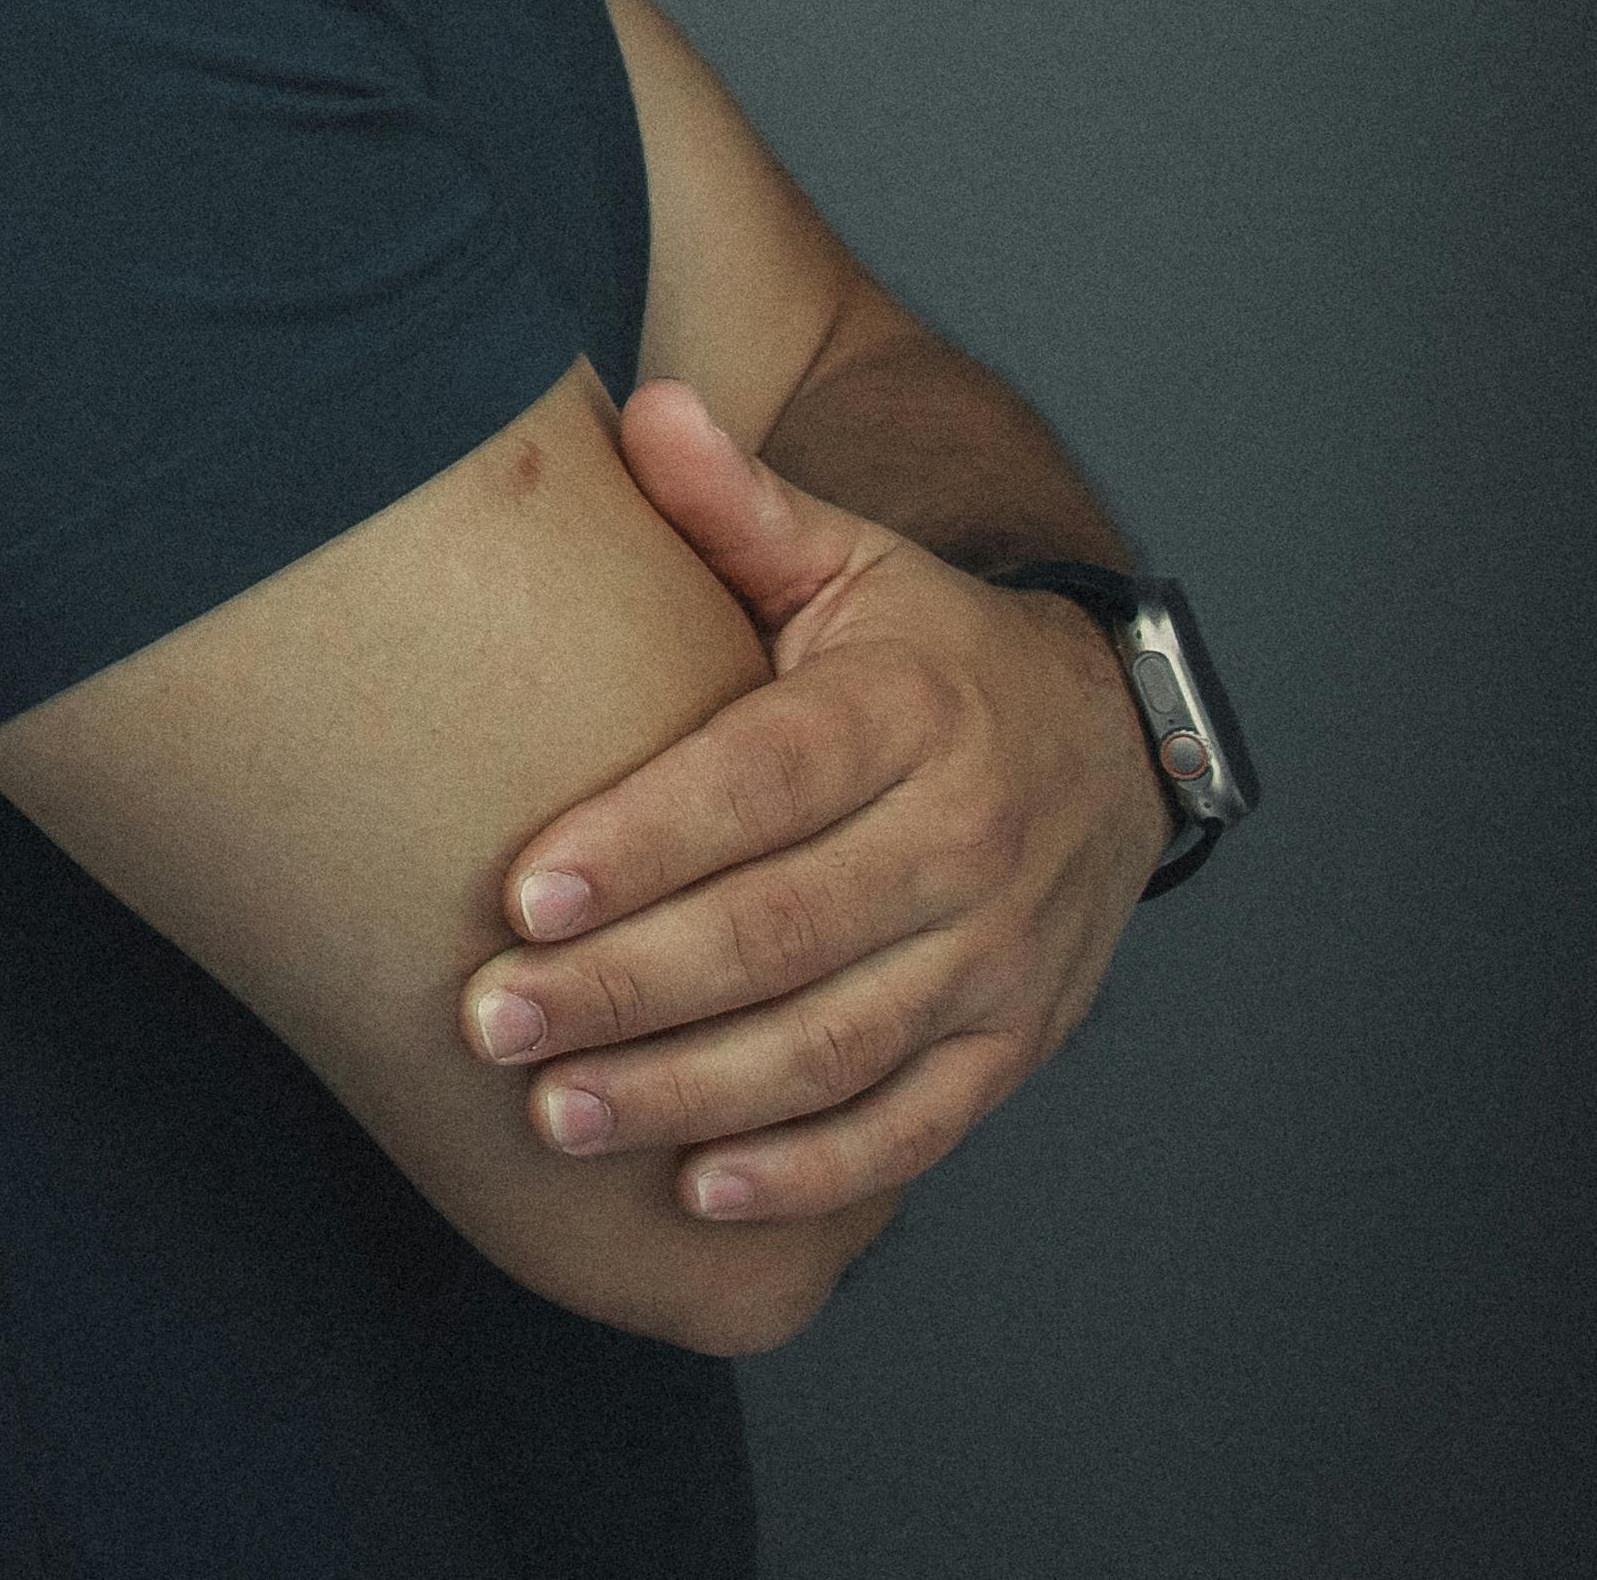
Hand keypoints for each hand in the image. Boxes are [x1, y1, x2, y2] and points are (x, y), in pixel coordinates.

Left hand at [456, 379, 1168, 1223]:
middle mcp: (963, 837)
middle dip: (628, 988)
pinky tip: (697, 1186)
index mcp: (909, 710)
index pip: (765, 781)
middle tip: (489, 1022)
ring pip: (831, 1043)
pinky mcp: (1012, 1043)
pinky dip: (807, 1170)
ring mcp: (997, 953)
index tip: (524, 893)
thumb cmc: (925, 650)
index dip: (646, 842)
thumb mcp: (851, 559)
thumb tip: (650, 411)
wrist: (1107, 742)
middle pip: (782, 929)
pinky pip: (908, 1126)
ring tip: (554, 1111)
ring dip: (689, 1091)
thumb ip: (739, 506)